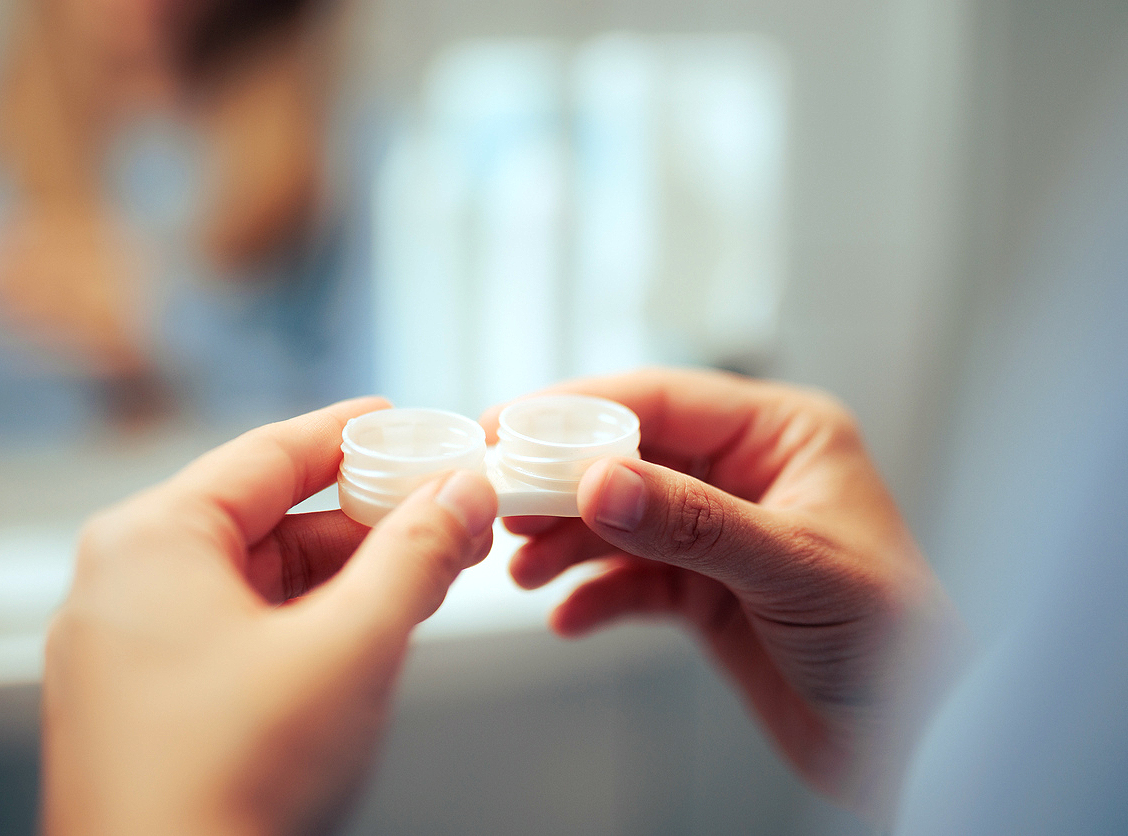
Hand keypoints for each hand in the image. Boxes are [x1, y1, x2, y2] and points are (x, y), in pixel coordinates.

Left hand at [42, 397, 497, 835]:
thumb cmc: (226, 787)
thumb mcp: (351, 648)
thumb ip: (416, 556)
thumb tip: (462, 494)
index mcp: (152, 541)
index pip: (269, 453)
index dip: (351, 433)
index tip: (405, 419)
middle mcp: (126, 583)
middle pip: (268, 517)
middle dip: (366, 516)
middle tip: (444, 511)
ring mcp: (130, 647)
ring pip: (259, 579)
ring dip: (346, 574)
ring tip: (426, 571)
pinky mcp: (148, 702)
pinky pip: (239, 629)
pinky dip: (309, 621)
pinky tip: (370, 627)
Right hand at [481, 369, 965, 819]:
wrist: (914, 740)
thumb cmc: (891, 640)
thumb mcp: (790, 568)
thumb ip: (690, 523)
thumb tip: (596, 483)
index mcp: (781, 435)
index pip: (661, 400)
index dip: (576, 411)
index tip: (506, 428)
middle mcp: (747, 473)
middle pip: (629, 456)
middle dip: (560, 482)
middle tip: (500, 504)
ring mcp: (723, 532)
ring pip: (622, 517)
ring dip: (568, 541)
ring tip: (522, 568)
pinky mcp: (707, 590)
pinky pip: (634, 580)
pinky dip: (596, 595)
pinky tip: (568, 617)